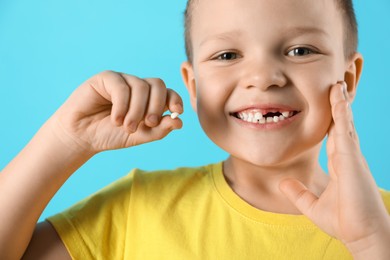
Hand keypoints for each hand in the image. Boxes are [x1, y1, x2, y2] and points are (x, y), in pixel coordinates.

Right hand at [51, 71, 182, 153]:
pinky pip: (122, 87)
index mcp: (148, 99)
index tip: (176, 112)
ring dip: (137, 110)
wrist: (82, 137)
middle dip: (156, 105)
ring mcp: (122, 81)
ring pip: (141, 86)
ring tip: (127, 127)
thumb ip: (159, 130)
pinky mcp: (106, 78)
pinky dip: (122, 106)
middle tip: (148, 123)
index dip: (175, 99)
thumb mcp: (139, 136)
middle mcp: (137, 87)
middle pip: (158, 84)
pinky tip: (115, 119)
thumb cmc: (110, 135)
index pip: (167, 92)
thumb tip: (179, 122)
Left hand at [280, 82, 389, 255]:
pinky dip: (342, 114)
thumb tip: (283, 184)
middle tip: (334, 85)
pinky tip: (338, 99)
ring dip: (340, 103)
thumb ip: (298, 193)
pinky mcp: (352, 160)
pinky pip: (345, 131)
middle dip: (338, 105)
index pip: (335, 135)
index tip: (327, 104)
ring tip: (335, 84)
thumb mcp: (313, 206)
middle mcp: (348, 157)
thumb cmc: (344, 222)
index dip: (332, 119)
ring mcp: (351, 157)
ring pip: (344, 123)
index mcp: (340, 165)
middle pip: (341, 124)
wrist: (362, 236)